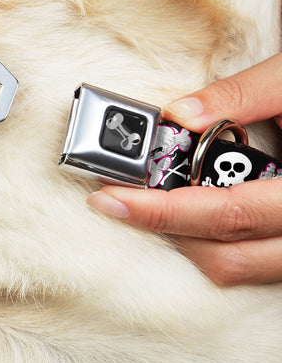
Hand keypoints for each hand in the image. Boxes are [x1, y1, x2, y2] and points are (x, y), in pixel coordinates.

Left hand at [88, 52, 281, 285]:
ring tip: (151, 202)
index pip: (227, 213)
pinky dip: (212, 241)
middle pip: (226, 255)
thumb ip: (242, 94)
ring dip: (186, 239)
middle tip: (119, 199)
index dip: (162, 211)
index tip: (111, 198)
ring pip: (237, 267)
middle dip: (163, 228)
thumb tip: (179, 113)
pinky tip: (191, 209)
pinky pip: (251, 262)